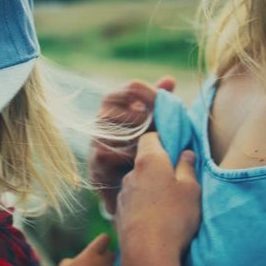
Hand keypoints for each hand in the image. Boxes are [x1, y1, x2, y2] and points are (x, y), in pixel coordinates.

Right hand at [89, 77, 175, 214]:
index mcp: (115, 102)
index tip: (169, 109)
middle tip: (166, 133)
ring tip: (157, 150)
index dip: (155, 95)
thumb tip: (169, 79)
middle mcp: (102, 118)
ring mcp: (96, 139)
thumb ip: (158, 101)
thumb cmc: (140, 147)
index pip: (133, 87)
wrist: (124, 186)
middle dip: (151, 124)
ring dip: (144, 142)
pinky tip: (144, 164)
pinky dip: (133, 159)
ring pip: (125, 133)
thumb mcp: (151, 122)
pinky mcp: (96, 161)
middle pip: (133, 110)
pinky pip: (117, 155)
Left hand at [116, 132, 200, 261]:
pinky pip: (133, 202)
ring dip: (151, 188)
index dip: (162, 140)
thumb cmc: (174, 217)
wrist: (146, 252)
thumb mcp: (191, 190)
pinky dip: (143, 205)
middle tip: (178, 181)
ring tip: (168, 205)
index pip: (150, 138)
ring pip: (138, 183)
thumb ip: (187, 168)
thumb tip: (185, 153)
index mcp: (149, 161)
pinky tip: (155, 220)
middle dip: (159, 167)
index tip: (175, 150)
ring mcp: (122, 194)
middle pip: (144, 162)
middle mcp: (131, 174)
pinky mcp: (119, 213)